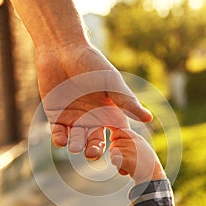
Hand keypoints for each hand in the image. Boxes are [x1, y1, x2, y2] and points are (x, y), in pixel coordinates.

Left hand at [35, 43, 152, 159]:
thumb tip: (149, 118)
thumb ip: (126, 102)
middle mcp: (93, 119)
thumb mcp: (111, 83)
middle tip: (92, 153)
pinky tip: (61, 140)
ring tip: (76, 147)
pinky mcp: (56, 116)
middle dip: (94, 149)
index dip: (118, 146)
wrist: (62, 50)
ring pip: (77, 140)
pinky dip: (60, 139)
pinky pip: (58, 133)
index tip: (117, 155)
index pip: (116, 135)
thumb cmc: (91, 63)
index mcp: (109, 113)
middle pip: (95, 142)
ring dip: (77, 145)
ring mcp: (74, 119)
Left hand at [109, 128, 165, 183]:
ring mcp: (129, 151)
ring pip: (112, 152)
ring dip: (117, 160)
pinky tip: (126, 170)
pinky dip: (118, 167)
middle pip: (114, 144)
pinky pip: (113, 159)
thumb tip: (115, 137)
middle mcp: (133, 142)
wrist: (153, 176)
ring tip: (127, 166)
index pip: (120, 131)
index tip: (113, 141)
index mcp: (137, 138)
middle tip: (123, 160)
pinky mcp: (126, 160)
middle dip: (115, 152)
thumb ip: (132, 141)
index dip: (115, 136)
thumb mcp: (143, 147)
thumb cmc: (148, 164)